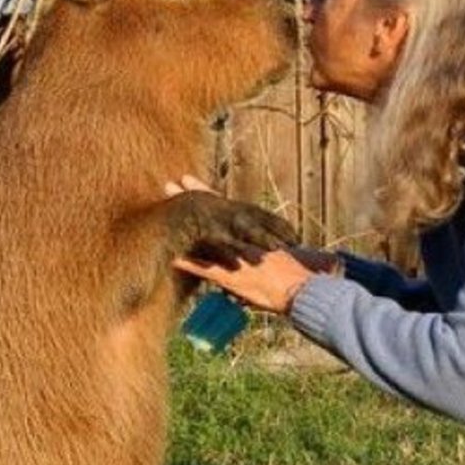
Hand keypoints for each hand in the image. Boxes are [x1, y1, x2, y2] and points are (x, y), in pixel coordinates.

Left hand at [166, 175, 314, 313]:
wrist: (302, 286)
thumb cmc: (297, 272)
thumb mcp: (281, 255)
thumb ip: (269, 248)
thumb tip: (267, 246)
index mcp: (251, 232)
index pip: (224, 206)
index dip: (205, 192)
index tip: (188, 179)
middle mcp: (240, 239)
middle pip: (210, 215)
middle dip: (189, 200)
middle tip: (170, 184)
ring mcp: (232, 256)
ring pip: (202, 238)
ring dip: (181, 227)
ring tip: (162, 211)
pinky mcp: (229, 277)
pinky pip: (204, 269)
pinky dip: (188, 264)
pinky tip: (170, 258)